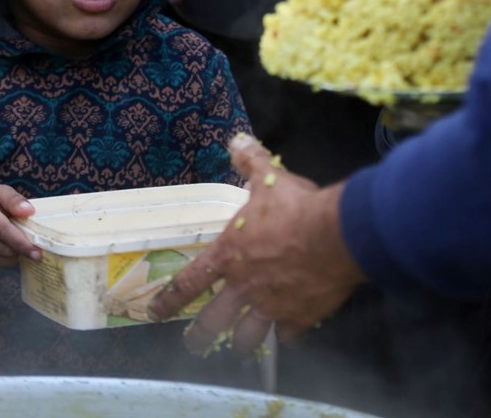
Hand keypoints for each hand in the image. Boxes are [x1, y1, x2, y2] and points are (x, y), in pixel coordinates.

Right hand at [0, 185, 40, 270]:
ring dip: (14, 256)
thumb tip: (29, 211)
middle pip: (4, 249)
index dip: (21, 243)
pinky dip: (4, 260)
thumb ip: (13, 199)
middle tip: (32, 243)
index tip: (38, 253)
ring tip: (16, 243)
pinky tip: (3, 248)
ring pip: (0, 261)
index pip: (3, 231)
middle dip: (22, 249)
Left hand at [147, 134, 365, 354]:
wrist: (336, 235)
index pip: (189, 283)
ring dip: (241, 344)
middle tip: (194, 345)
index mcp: (228, 257)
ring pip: (248, 338)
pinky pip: (290, 335)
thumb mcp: (268, 179)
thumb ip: (250, 162)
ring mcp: (272, 307)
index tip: (154, 314)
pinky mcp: (300, 317)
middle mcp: (244, 288)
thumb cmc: (295, 208)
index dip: (168, 300)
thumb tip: (236, 140)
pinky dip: (288, 336)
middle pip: (212, 322)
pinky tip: (290, 335)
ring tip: (237, 350)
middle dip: (200, 336)